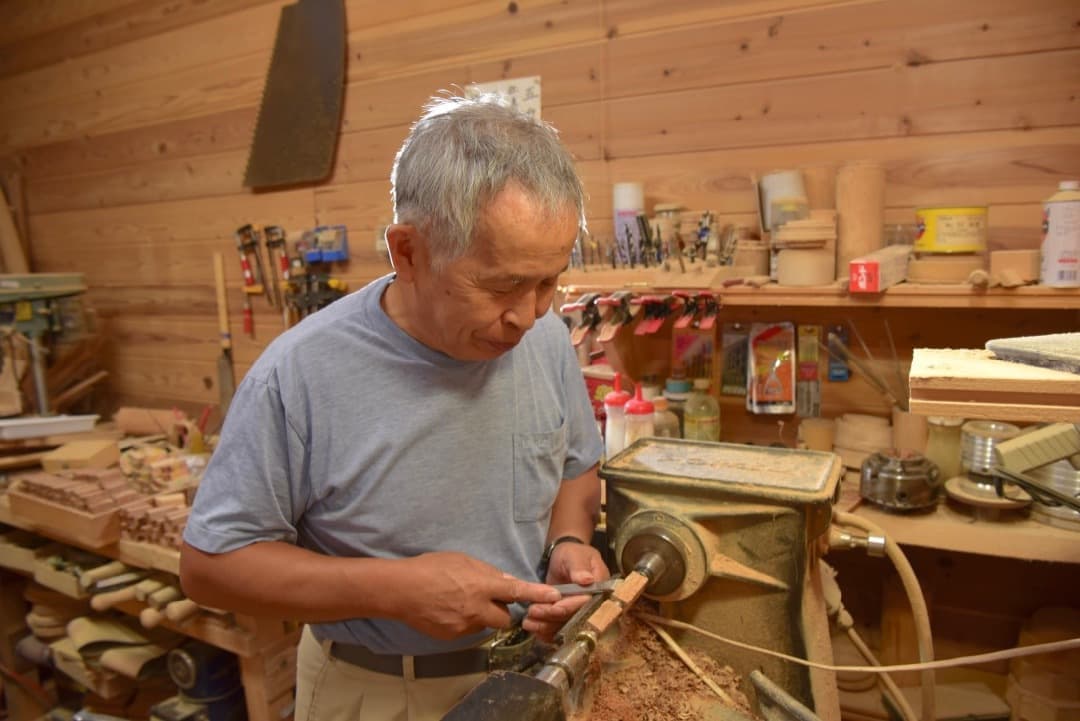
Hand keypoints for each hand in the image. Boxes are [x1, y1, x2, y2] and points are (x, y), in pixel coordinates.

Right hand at [391, 552, 559, 639]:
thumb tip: (506, 581)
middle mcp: (476, 609)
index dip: (537, 595)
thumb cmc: (430, 568)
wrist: (401, 591)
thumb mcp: (461, 560)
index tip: (555, 597)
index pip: (516, 592)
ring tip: (460, 600)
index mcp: (480, 586)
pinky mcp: (452, 636)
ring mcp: (464, 625)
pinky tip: (448, 609)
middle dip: (502, 610)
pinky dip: (464, 620)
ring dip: (481, 615)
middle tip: (487, 598)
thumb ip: (486, 572)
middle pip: (505, 617)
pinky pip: (467, 630)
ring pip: (484, 624)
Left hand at [523, 541, 608, 641]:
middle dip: (552, 617)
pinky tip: (533, 629)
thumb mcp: (575, 556)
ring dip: (546, 626)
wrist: (564, 558)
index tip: (553, 607)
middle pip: (573, 618)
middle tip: (533, 612)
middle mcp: (591, 607)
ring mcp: (578, 614)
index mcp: (599, 591)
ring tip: (528, 622)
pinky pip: (558, 629)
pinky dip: (545, 632)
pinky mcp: (566, 618)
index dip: (569, 607)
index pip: (585, 604)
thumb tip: (587, 580)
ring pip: (564, 627)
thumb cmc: (572, 554)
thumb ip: (579, 568)